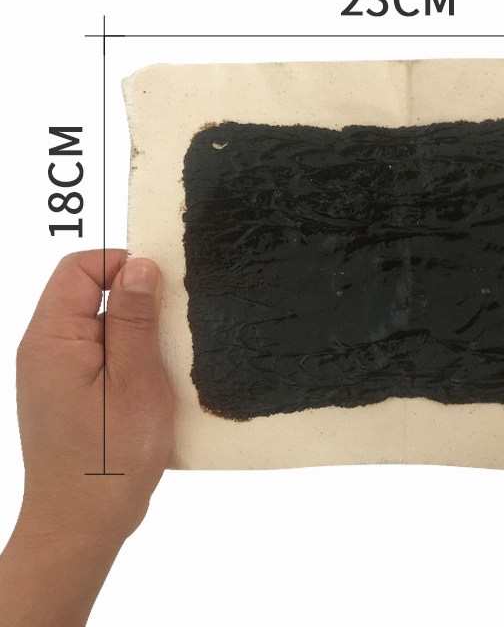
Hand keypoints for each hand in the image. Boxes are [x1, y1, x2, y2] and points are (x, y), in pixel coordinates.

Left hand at [1, 250, 172, 625]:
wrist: (81, 525)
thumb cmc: (110, 460)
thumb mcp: (135, 382)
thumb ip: (134, 319)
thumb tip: (139, 265)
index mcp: (52, 338)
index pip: (79, 268)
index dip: (121, 265)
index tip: (162, 287)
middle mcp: (45, 349)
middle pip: (88, 292)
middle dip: (135, 300)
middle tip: (170, 330)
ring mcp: (55, 372)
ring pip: (99, 323)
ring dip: (136, 332)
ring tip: (164, 362)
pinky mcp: (69, 391)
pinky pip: (101, 352)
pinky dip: (130, 356)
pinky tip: (152, 383)